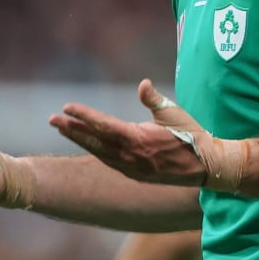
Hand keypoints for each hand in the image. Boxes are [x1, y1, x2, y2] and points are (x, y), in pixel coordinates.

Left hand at [49, 79, 248, 191]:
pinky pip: (109, 162)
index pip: (104, 125)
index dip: (84, 116)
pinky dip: (95, 152)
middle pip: (94, 141)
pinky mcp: (136, 175)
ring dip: (80, 140)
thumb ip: (154, 99)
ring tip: (63, 128)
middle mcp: (131, 156)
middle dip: (72, 129)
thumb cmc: (191, 135)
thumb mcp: (174, 113)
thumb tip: (142, 84)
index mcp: (138, 138)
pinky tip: (87, 145)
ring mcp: (132, 168)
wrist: (206, 166)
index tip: (67, 107)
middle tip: (52, 119)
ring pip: (99, 152)